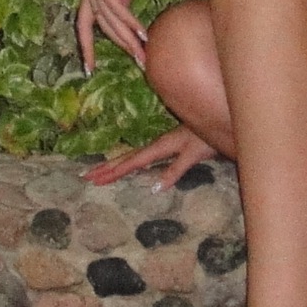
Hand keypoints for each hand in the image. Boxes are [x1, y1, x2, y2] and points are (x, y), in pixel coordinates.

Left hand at [77, 0, 154, 70]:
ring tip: (143, 53)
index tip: (89, 69)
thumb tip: (127, 32)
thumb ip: (122, 5)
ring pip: (109, 19)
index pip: (83, 24)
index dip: (86, 47)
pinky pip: (116, 7)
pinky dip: (129, 21)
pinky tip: (142, 33)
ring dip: (128, 37)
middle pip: (98, 26)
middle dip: (118, 46)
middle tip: (137, 62)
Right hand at [87, 125, 209, 190]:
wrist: (221, 118)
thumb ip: (175, 170)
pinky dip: (128, 161)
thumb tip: (154, 188)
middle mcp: (156, 145)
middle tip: (85, 176)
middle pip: (126, 158)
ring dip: (114, 164)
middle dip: (106, 167)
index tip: (95, 178)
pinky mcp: (165, 145)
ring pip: (131, 156)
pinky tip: (124, 165)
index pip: (132, 162)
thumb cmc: (209, 137)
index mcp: (160, 146)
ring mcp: (159, 144)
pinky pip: (140, 155)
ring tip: (97, 171)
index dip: (114, 171)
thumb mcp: (194, 154)